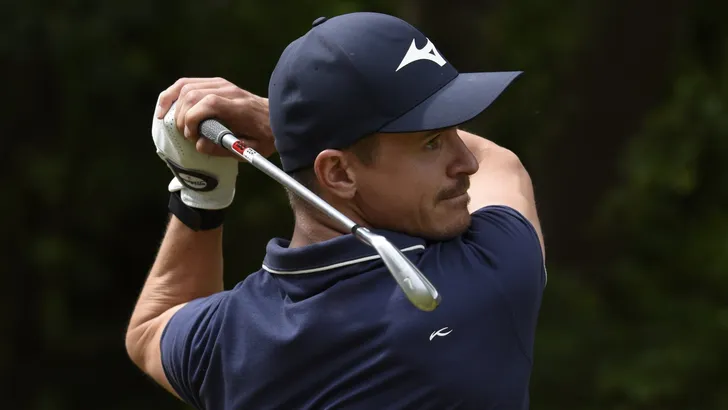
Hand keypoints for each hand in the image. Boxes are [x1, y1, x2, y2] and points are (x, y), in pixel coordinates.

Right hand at [155, 77, 275, 158]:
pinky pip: (188, 83)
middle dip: (182, 117)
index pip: (209, 103)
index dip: (193, 119)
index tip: (192, 137)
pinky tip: (166, 107)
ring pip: (186, 86)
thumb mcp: (250, 149)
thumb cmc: (265, 136)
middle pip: (193, 94)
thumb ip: (224, 148)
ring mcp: (222, 84)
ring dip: (173, 104)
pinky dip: (173, 94)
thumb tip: (199, 145)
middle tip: (186, 135)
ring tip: (169, 122)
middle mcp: (229, 91)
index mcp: (239, 107)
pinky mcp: (216, 83)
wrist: (277, 117)